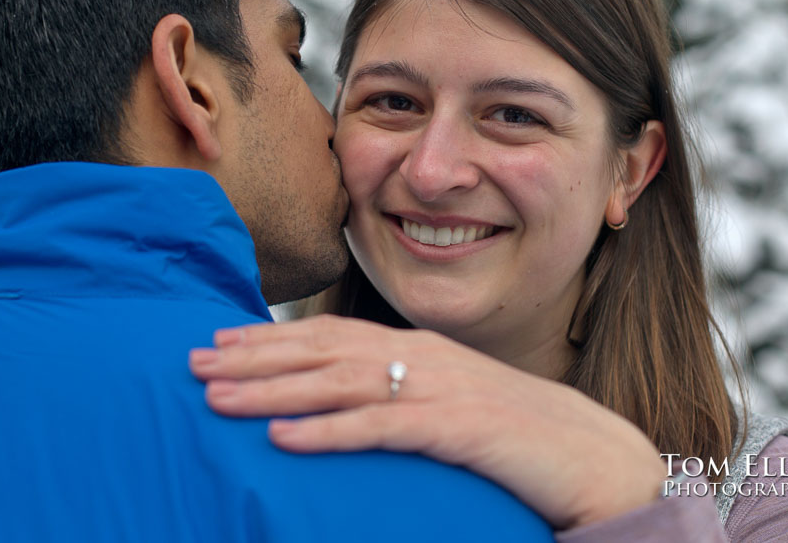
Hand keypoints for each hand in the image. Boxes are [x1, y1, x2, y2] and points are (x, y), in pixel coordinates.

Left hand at [189, 315, 664, 529]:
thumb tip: (345, 405)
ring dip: (273, 389)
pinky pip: (381, 428)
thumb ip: (402, 395)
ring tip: (216, 398)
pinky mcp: (458, 429)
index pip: (330, 334)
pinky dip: (328, 432)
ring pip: (340, 383)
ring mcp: (441, 390)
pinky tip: (283, 439)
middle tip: (193, 362)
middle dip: (254, 355)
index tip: (218, 340)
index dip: (271, 336)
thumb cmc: (517, 432)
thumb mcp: (451, 402)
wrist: (595, 454)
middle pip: (322, 351)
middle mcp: (423, 357)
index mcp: (419, 347)